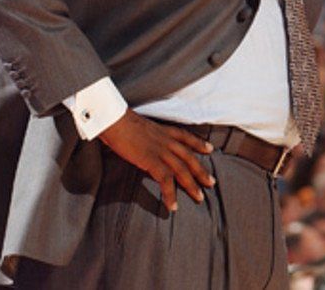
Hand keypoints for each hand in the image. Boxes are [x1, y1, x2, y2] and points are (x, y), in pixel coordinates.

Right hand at [98, 110, 215, 211]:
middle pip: (189, 157)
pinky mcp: (151, 160)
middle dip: (201, 171)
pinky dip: (170, 194)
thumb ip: (146, 135)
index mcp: (163, 130)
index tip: (210, 149)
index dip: (199, 143)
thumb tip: (142, 143)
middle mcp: (166, 139)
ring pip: (182, 170)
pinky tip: (173, 205)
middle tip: (211, 182)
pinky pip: (166, 180)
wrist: (114, 119)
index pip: (186, 136)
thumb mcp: (139, 126)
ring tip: (199, 197)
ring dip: (192, 185)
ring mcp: (160, 150)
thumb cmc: (119, 121)